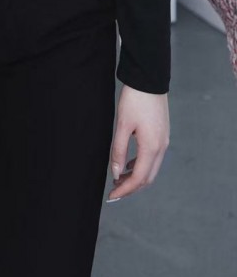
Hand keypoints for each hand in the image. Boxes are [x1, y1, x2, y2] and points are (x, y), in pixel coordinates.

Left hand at [106, 84, 168, 201]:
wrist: (149, 80)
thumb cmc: (134, 99)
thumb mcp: (122, 124)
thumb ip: (119, 150)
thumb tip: (116, 173)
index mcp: (152, 147)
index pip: (139, 178)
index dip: (125, 190)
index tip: (112, 196)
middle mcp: (161, 147)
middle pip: (148, 178)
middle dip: (132, 187)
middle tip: (114, 191)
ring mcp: (164, 141)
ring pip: (151, 169)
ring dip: (137, 177)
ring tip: (119, 180)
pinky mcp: (162, 135)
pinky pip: (153, 158)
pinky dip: (141, 166)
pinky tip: (129, 165)